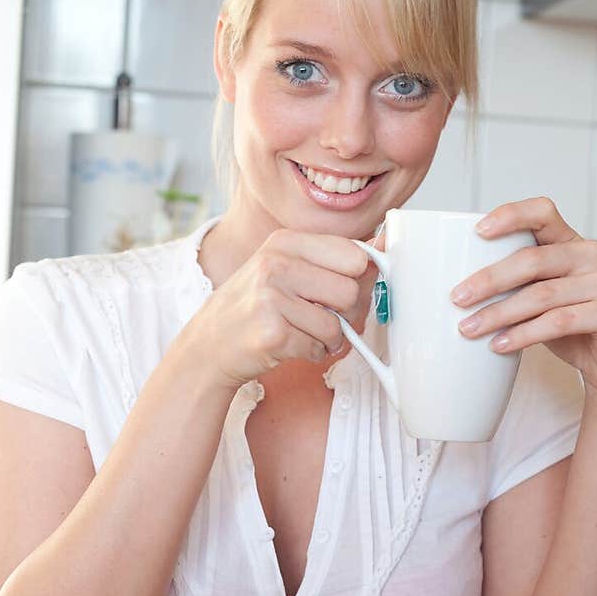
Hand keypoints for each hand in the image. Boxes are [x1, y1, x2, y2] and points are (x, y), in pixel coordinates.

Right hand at [186, 229, 376, 387]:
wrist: (209, 344)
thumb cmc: (256, 307)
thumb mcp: (287, 270)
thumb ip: (334, 260)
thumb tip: (387, 241)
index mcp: (286, 241)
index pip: (354, 255)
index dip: (357, 280)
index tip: (342, 292)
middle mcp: (276, 263)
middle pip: (351, 290)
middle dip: (346, 314)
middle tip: (323, 318)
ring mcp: (271, 297)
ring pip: (337, 324)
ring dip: (329, 339)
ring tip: (304, 334)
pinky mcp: (271, 332)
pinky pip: (318, 347)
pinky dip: (311, 354)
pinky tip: (290, 346)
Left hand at [450, 198, 596, 400]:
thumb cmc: (568, 324)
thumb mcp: (539, 295)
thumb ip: (514, 282)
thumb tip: (455, 288)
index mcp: (570, 241)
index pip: (542, 212)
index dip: (511, 216)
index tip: (477, 232)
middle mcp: (590, 255)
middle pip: (532, 260)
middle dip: (489, 280)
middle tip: (457, 299)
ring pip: (542, 295)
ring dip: (499, 314)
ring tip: (469, 329)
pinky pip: (559, 321)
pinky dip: (524, 334)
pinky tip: (499, 345)